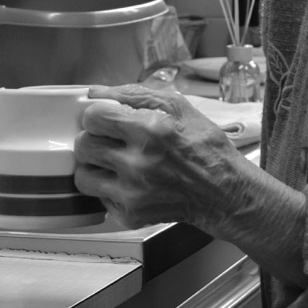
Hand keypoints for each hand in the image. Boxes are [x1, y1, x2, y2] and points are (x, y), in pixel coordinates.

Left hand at [73, 84, 242, 229]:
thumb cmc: (205, 147)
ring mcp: (133, 192)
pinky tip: (129, 182)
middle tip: (111, 141)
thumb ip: (133, 94)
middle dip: (94, 138)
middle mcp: (138, 162)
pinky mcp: (131, 214)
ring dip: (95, 167)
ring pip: (83, 175)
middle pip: (84, 145)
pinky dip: (109, 189)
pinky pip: (99, 198)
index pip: (93, 116)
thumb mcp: (178, 106)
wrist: (223, 191)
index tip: (107, 119)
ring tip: (115, 163)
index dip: (98, 115)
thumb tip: (96, 93)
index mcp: (149, 129)